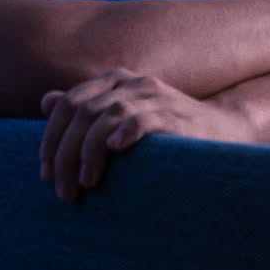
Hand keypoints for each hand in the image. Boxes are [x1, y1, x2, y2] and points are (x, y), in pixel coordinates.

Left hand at [39, 70, 253, 201]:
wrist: (224, 132)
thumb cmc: (167, 131)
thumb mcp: (122, 117)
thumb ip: (86, 108)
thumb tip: (45, 101)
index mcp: (116, 81)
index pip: (69, 102)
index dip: (51, 137)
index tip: (45, 172)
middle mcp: (133, 83)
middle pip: (83, 111)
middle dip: (65, 152)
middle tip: (62, 188)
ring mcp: (155, 98)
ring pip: (106, 116)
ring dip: (89, 152)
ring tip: (86, 183)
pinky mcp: (175, 117)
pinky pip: (144, 119)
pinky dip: (125, 133)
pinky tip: (114, 150)